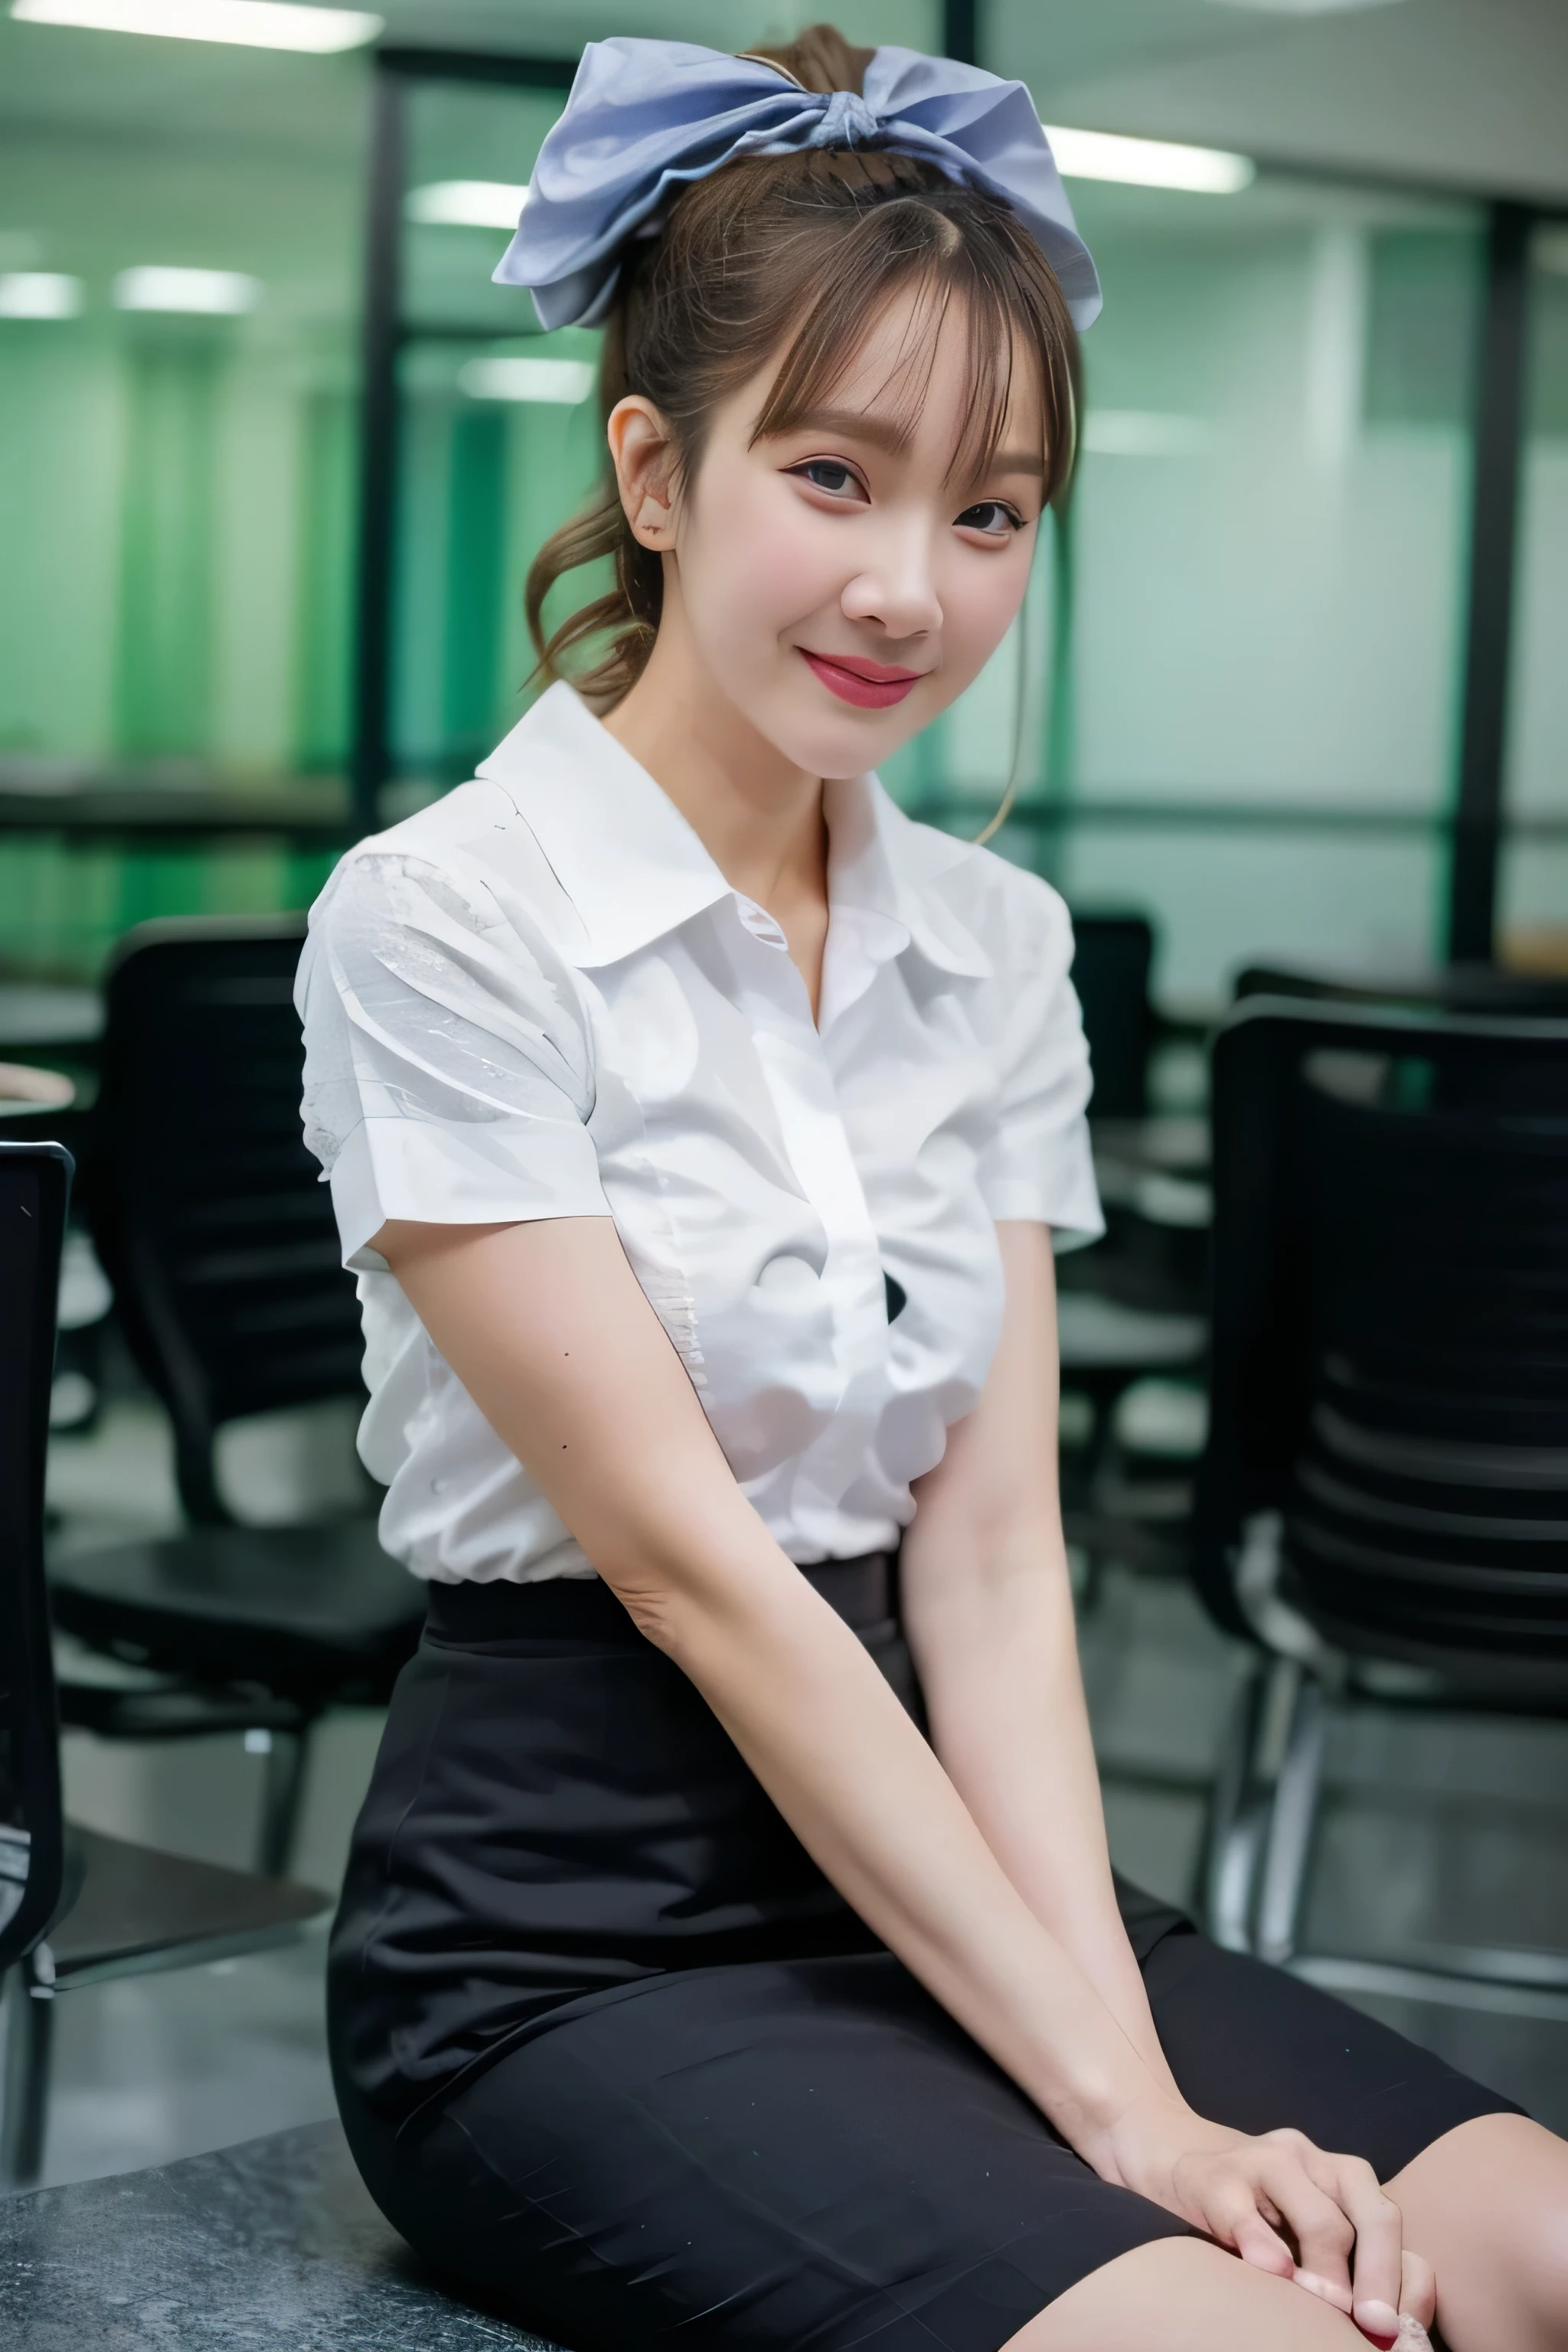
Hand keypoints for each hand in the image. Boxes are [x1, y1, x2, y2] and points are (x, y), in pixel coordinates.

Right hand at [1096, 2092, 1435, 2344]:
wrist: (1159, 2142)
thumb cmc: (1240, 2203)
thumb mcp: (1293, 2223)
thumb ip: (1339, 2259)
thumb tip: (1386, 2328)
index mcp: (1336, 2175)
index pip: (1390, 2223)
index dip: (1407, 2280)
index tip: (1403, 2330)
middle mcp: (1310, 2161)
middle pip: (1373, 2215)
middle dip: (1384, 2278)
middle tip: (1379, 2327)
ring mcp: (1262, 2163)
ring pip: (1322, 2217)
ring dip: (1336, 2272)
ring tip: (1332, 2310)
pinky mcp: (1214, 2178)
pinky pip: (1248, 2216)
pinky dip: (1265, 2248)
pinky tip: (1273, 2275)